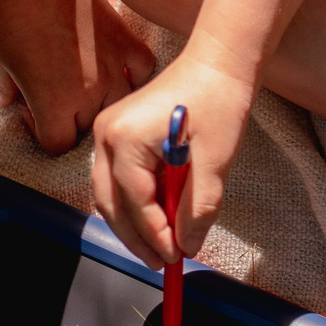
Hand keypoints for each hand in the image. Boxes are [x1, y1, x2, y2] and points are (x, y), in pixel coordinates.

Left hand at [0, 0, 156, 148]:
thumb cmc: (7, 15)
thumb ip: (4, 86)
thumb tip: (3, 101)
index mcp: (54, 104)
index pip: (56, 143)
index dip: (39, 131)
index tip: (29, 111)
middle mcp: (89, 93)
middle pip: (87, 125)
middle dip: (68, 116)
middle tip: (53, 93)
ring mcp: (113, 66)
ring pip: (119, 103)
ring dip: (103, 100)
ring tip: (86, 84)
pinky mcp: (125, 40)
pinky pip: (143, 68)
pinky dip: (134, 73)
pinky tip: (120, 68)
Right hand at [88, 52, 253, 270]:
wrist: (217, 62)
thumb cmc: (218, 100)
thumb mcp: (216, 159)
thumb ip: (199, 206)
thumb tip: (187, 244)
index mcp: (126, 137)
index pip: (135, 202)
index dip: (155, 234)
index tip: (175, 256)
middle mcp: (107, 135)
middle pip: (111, 203)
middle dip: (136, 237)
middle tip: (162, 262)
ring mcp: (108, 133)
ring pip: (110, 195)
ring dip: (133, 224)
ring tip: (160, 248)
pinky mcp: (118, 135)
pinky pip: (118, 180)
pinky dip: (135, 204)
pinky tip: (159, 220)